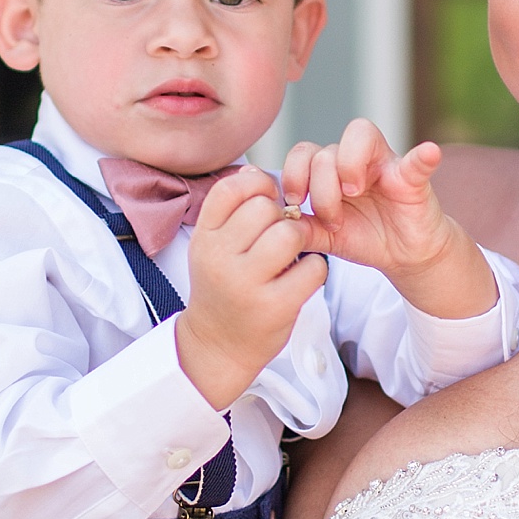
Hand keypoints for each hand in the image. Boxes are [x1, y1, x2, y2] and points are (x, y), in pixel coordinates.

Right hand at [174, 163, 328, 410]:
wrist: (217, 346)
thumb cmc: (223, 288)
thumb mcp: (213, 247)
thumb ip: (231, 211)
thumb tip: (256, 172)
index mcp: (204, 238)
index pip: (232, 188)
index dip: (257, 186)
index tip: (265, 203)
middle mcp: (220, 259)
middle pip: (265, 208)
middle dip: (281, 216)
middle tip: (280, 236)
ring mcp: (247, 284)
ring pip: (290, 233)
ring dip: (301, 239)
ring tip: (292, 255)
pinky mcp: (275, 306)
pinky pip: (313, 267)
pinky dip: (314, 270)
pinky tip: (299, 279)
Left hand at [281, 122, 497, 321]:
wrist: (404, 255)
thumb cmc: (364, 237)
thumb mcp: (325, 237)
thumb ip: (299, 227)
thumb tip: (267, 218)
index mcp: (332, 170)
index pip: (303, 151)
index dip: (293, 173)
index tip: (296, 203)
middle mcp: (356, 160)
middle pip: (325, 149)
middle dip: (320, 187)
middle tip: (330, 217)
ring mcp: (385, 164)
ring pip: (360, 136)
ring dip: (348, 167)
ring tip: (353, 195)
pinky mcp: (413, 179)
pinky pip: (416, 160)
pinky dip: (422, 155)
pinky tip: (427, 152)